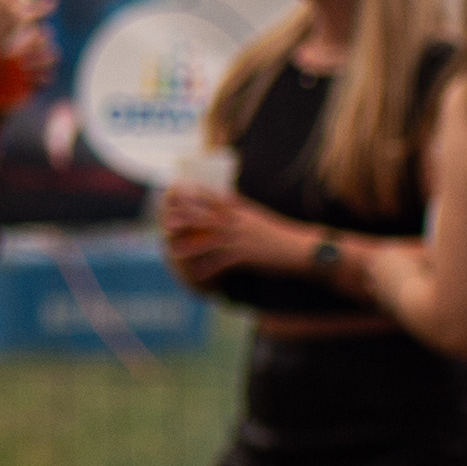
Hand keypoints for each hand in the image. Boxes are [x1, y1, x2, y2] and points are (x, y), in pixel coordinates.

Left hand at [160, 187, 295, 289]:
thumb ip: (239, 207)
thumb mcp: (257, 215)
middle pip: (207, 218)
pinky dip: (208, 269)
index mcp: (241, 210)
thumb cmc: (278, 232)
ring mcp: (243, 239)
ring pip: (210, 241)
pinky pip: (223, 263)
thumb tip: (223, 196)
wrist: (300, 248)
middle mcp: (239, 222)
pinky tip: (196, 274)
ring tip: (173, 250)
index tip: (175, 191)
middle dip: (186, 219)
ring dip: (190, 247)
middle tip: (166, 221)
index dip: (193, 194)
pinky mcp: (248, 256)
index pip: (213, 198)